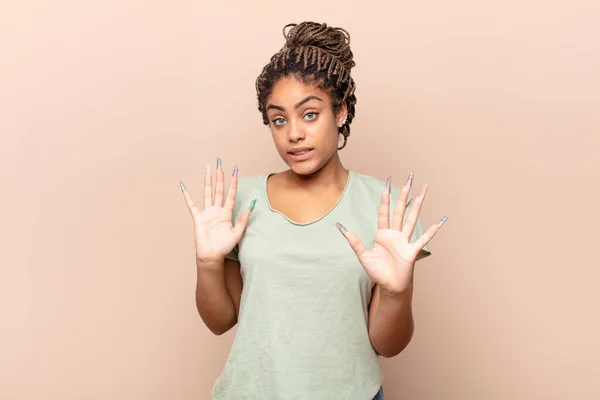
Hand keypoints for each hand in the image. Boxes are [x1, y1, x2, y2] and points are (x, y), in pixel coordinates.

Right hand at [180, 159, 254, 264]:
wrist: (212, 255)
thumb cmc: (224, 246)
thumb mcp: (237, 233)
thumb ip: (243, 220)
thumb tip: (251, 206)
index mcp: (227, 213)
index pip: (231, 194)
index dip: (233, 183)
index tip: (236, 171)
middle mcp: (217, 210)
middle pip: (219, 189)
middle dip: (220, 176)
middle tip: (220, 163)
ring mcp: (207, 212)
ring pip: (207, 192)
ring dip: (207, 181)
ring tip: (207, 169)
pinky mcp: (198, 217)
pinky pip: (192, 204)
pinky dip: (187, 196)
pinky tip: (184, 186)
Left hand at [336, 173, 446, 294]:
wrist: (389, 287)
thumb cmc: (377, 272)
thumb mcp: (363, 255)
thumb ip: (353, 241)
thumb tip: (340, 227)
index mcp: (383, 235)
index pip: (384, 213)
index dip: (385, 199)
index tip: (387, 185)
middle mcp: (395, 235)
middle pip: (400, 210)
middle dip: (404, 195)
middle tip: (409, 179)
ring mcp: (405, 241)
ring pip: (411, 219)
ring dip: (417, 205)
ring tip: (423, 192)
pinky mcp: (412, 251)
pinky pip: (423, 239)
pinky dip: (432, 231)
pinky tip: (440, 221)